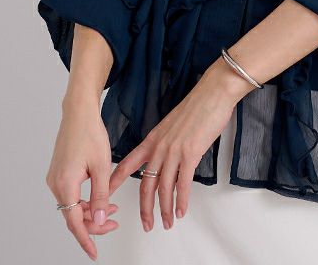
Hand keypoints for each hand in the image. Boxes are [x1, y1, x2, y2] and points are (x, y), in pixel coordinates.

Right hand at [45, 100, 119, 260]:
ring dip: (91, 210)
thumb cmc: (90, 133)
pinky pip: (71, 194)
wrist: (79, 113)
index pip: (74, 221)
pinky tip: (101, 197)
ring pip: (72, 205)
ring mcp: (55, 178)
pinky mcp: (58, 173)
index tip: (93, 252)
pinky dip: (85, 199)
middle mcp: (55, 183)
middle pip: (73, 215)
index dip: (86, 238)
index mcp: (65, 184)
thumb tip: (99, 219)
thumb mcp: (102, 166)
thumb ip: (101, 195)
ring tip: (113, 209)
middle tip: (114, 223)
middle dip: (94, 222)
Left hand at [108, 62, 245, 230]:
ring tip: (166, 222)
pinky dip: (181, 200)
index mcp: (153, 139)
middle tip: (146, 223)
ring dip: (165, 209)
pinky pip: (182, 183)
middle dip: (145, 208)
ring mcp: (174, 150)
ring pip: (164, 187)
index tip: (105, 195)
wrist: (212, 93)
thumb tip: (167, 159)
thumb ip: (166, 143)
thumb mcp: (173, 126)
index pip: (127, 164)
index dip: (115, 182)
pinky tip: (181, 210)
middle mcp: (159, 146)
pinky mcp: (190, 153)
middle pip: (145, 184)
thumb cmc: (197, 107)